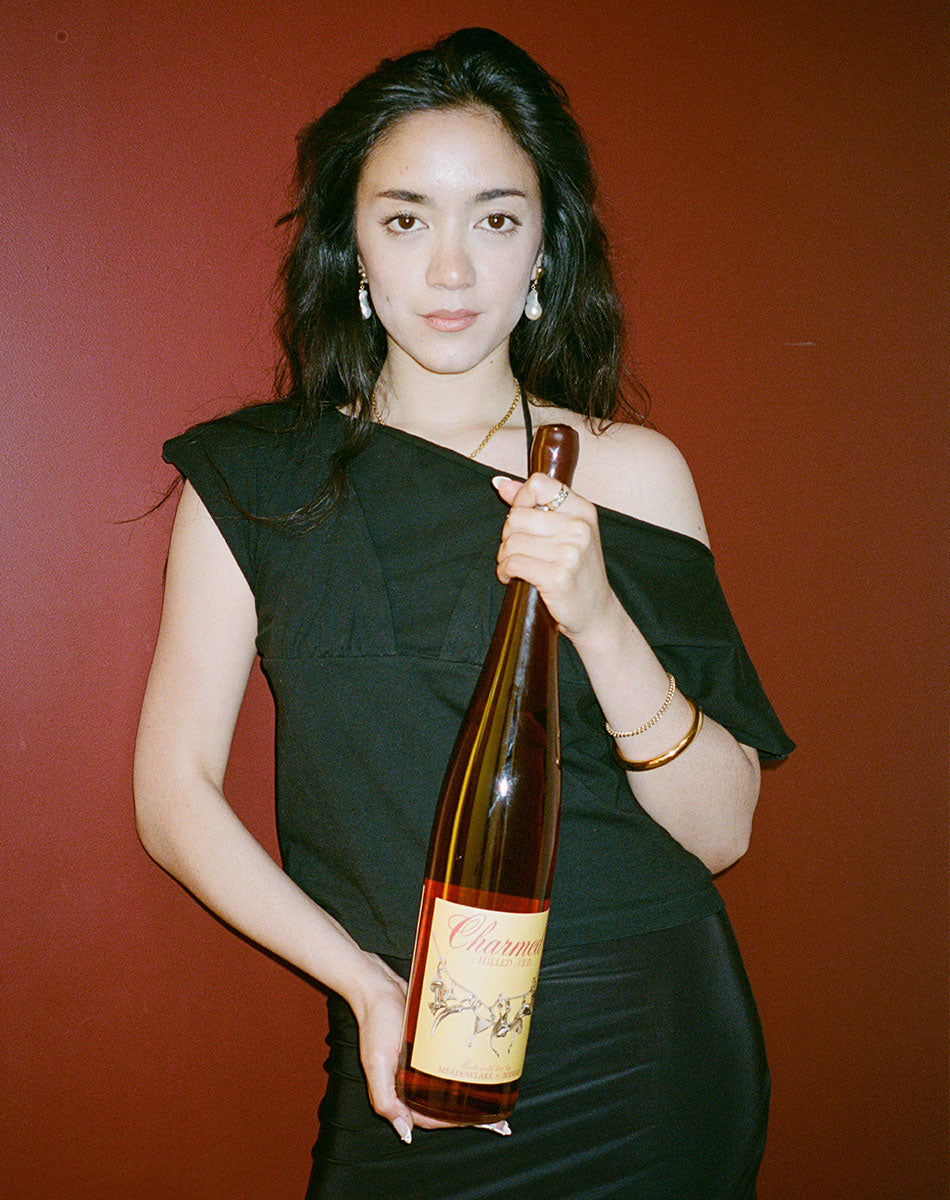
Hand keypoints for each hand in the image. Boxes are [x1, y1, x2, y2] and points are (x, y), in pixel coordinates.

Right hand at [350, 952, 511, 1142]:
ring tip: (495, 1099)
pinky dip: (461, 1070)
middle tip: (500, 1120)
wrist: (378, 985)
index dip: (458, 1124)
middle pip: (443, 1107)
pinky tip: (478, 1069)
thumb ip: (386, 1101)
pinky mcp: (427, 1047)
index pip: (432, 1118)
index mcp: (398, 1092)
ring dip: (469, 1096)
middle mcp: (409, 1082)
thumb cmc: (375, 1021)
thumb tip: (404, 1134)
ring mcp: (419, 1064)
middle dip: (470, 1116)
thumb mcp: (376, 1064)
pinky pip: (446, 1065)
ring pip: (447, 1088)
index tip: (486, 1124)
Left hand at [492, 474, 617, 641]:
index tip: (520, 519)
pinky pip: (513, 564)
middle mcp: (579, 528)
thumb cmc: (576, 570)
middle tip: (516, 550)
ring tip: (515, 565)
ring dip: (505, 557)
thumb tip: (500, 483)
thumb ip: (533, 503)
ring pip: (512, 542)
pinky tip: (512, 577)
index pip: (539, 484)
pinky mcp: (557, 577)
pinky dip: (505, 572)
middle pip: (518, 516)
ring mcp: (570, 552)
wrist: (595, 612)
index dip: (520, 499)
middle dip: (508, 535)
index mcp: (583, 510)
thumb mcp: (565, 531)